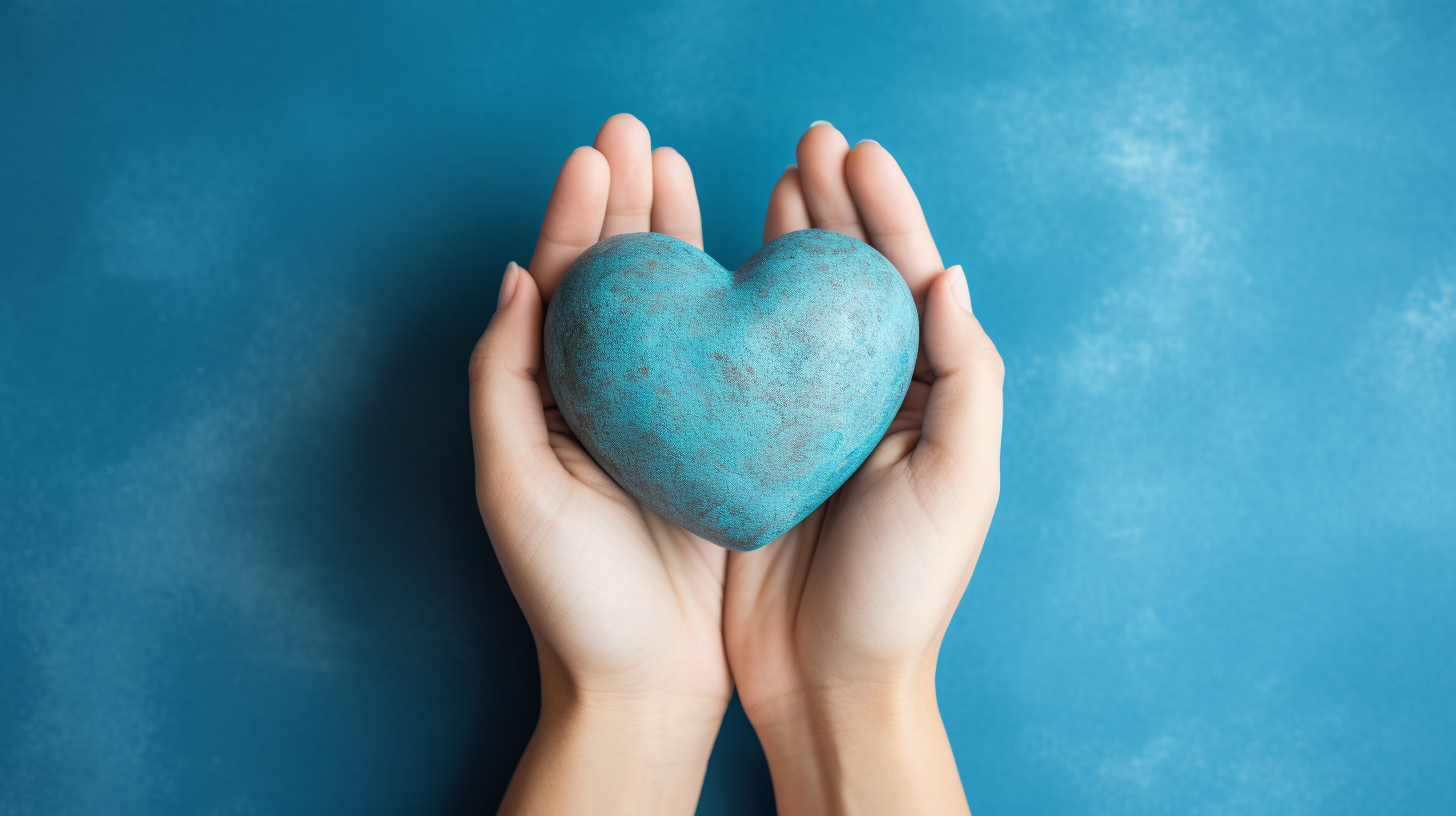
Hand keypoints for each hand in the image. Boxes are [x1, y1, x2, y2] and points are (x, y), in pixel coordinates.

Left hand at [469, 114, 729, 815]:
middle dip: (623, 202)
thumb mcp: (512, 488)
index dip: (575, 216)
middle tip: (639, 133)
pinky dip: (730, 299)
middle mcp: (605, 399)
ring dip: (671, 232)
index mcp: (550, 401)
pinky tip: (745, 257)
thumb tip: (515, 276)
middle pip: (614, 280)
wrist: (645, 681)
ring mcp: (664, 418)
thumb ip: (502, 380)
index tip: (599, 153)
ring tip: (681, 166)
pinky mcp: (718, 445)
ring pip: (669, 305)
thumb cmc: (569, 596)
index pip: (561, 286)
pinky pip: (724, 355)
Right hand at [723, 123, 1004, 814]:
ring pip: (797, 310)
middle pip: (852, 282)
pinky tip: (718, 270)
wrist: (828, 680)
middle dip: (837, 207)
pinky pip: (743, 363)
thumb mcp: (959, 486)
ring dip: (789, 242)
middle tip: (810, 141)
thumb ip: (965, 377)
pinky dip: (736, 309)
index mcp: (927, 398)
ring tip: (775, 179)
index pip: (907, 282)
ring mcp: (808, 422)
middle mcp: (870, 400)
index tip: (855, 151)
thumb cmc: (903, 592)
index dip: (885, 211)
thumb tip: (948, 275)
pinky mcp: (753, 450)